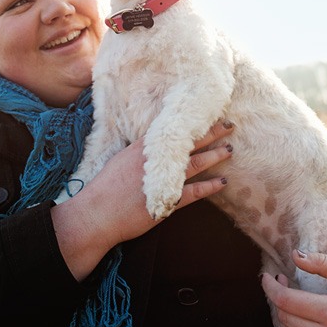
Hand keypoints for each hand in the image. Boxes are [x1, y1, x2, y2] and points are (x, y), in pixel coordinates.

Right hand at [52, 119, 233, 279]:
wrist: (97, 213)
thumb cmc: (104, 188)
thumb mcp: (120, 161)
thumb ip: (137, 153)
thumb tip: (151, 148)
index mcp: (143, 147)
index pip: (172, 130)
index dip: (190, 123)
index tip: (206, 113)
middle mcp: (155, 159)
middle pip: (188, 142)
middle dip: (210, 132)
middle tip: (229, 124)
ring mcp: (162, 179)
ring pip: (195, 163)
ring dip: (214, 155)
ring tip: (230, 149)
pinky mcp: (166, 201)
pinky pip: (193, 193)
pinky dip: (209, 187)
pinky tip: (222, 182)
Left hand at [261, 249, 326, 326]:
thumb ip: (322, 263)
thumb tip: (295, 256)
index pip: (287, 302)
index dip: (270, 287)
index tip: (266, 276)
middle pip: (284, 319)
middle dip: (276, 298)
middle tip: (282, 280)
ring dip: (283, 316)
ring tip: (289, 297)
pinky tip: (298, 315)